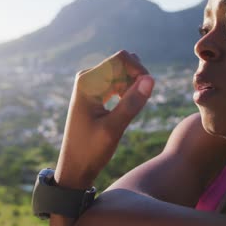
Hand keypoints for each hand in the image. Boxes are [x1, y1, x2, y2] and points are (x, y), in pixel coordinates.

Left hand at [54, 50, 154, 188]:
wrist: (75, 166)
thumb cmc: (91, 150)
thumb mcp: (114, 129)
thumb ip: (132, 103)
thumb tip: (150, 79)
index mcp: (88, 82)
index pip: (121, 58)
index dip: (139, 69)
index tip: (148, 89)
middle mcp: (87, 78)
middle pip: (123, 63)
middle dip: (137, 78)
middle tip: (138, 104)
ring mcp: (91, 84)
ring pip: (122, 72)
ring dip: (133, 86)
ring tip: (131, 109)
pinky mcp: (95, 91)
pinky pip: (118, 81)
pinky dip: (128, 91)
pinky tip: (126, 109)